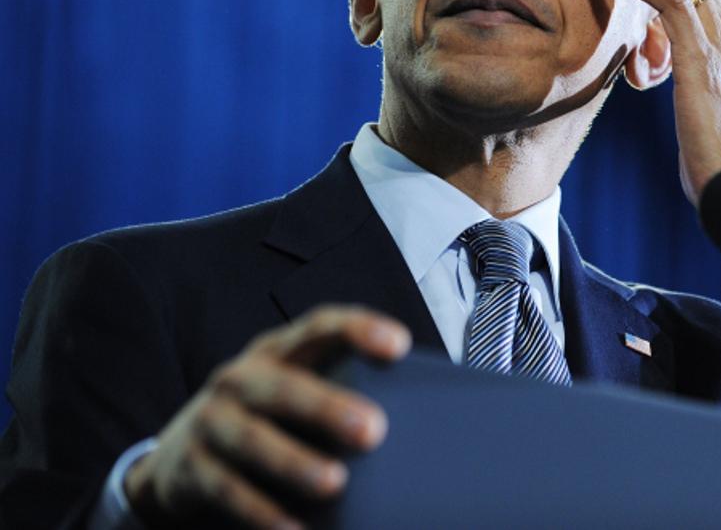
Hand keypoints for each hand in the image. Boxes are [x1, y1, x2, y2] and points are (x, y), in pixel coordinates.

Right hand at [124, 305, 410, 529]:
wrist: (176, 457)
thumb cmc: (268, 420)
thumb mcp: (296, 393)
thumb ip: (341, 393)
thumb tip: (424, 421)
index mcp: (278, 351)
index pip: (320, 328)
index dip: (358, 329)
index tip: (399, 345)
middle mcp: (241, 378)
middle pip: (284, 386)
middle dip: (327, 406)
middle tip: (374, 431)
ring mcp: (211, 421)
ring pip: (252, 440)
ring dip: (294, 462)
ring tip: (335, 484)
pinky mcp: (191, 468)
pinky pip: (229, 490)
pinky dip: (263, 511)